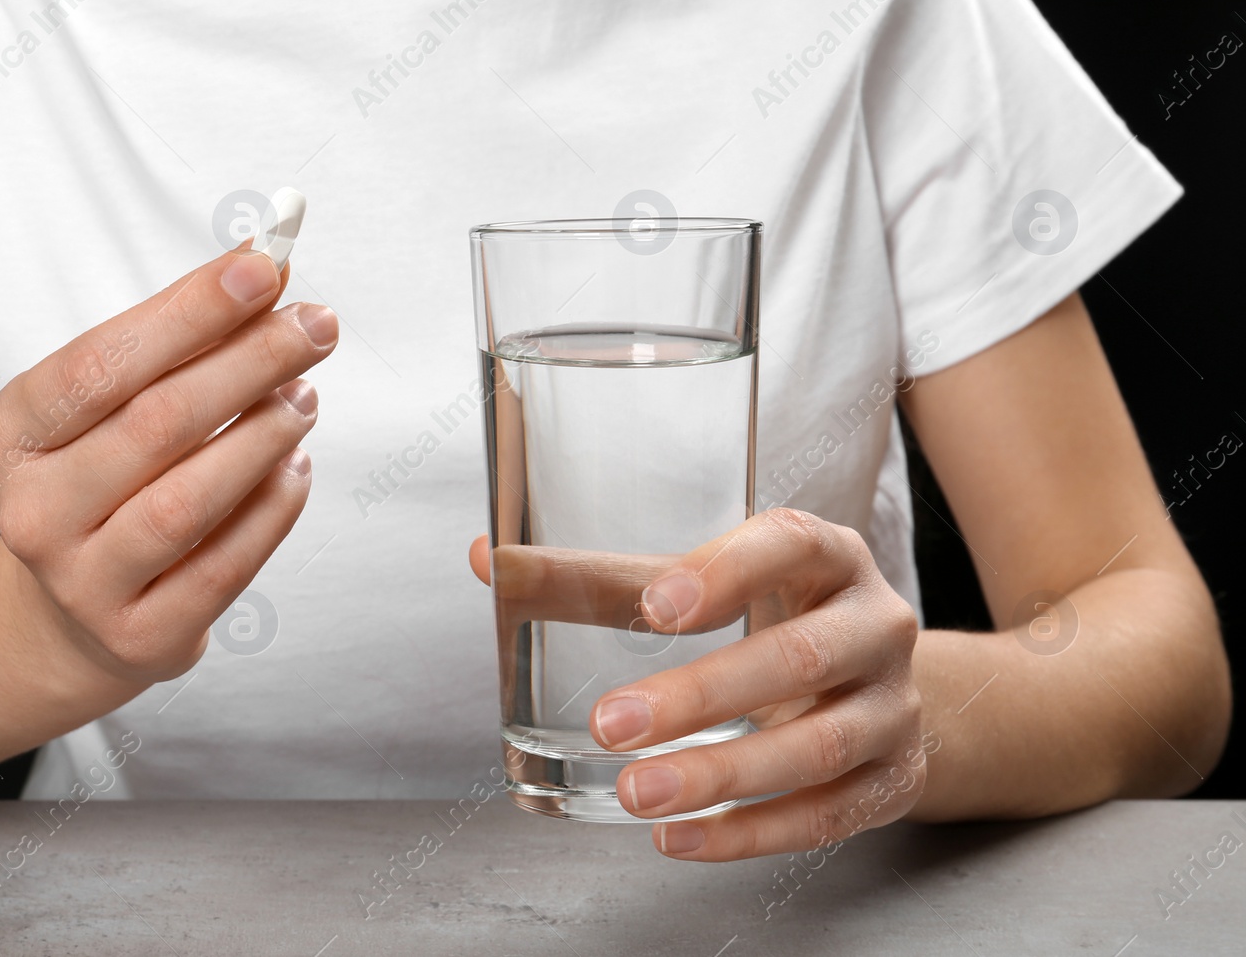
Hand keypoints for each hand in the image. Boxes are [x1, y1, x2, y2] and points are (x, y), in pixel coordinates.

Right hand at [0, 246, 337, 681]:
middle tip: (315, 325)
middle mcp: (36, 511)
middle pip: (155, 424)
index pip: (102, 361)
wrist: (73, 614)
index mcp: (16, 433)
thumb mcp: (118, 404)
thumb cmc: (109, 478)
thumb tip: (269, 268)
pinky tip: (297, 466)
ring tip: (305, 396)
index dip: (189, 311)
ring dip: (262, 437)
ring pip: (186, 501)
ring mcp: (84, 582)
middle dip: (249, 363)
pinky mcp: (142, 635)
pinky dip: (272, 508)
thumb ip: (184, 339)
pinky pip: (223, 566)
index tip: (265, 268)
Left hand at [598, 509, 925, 859]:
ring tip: (635, 793)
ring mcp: (894, 705)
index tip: (655, 606)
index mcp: (828, 555)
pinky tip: (680, 837)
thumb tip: (488, 560)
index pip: (789, 545)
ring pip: (817, 747)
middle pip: (801, 657)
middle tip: (610, 723)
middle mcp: (875, 623)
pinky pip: (827, 816)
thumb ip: (601, 579)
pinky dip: (750, 834)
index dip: (726, 571)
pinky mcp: (894, 778)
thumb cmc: (772, 615)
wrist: (878, 683)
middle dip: (701, 696)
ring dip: (720, 776)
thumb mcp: (706, 585)